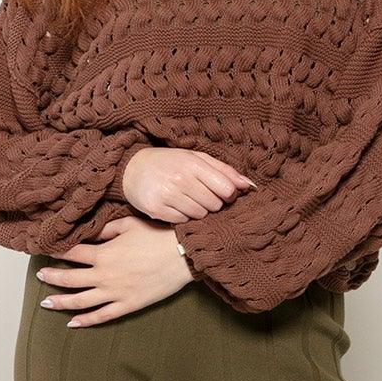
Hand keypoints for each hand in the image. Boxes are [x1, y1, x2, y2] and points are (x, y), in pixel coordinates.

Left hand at [35, 212, 197, 326]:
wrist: (182, 255)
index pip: (71, 253)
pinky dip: (85, 321)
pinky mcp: (128, 305)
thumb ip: (105, 229)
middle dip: (51, 278)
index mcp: (103, 254)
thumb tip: (89, 231)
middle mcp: (104, 275)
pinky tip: (72, 323)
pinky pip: (102, 316)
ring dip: (61, 302)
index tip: (43, 251)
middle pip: (69, 279)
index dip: (55, 252)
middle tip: (39, 278)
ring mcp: (115, 293)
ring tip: (46, 304)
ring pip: (80, 301)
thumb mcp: (128, 225)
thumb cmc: (157, 236)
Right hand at [121, 145, 255, 219]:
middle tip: (200, 195)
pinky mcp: (156, 210)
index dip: (228, 194)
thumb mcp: (196, 159)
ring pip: (200, 215)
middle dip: (212, 203)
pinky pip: (183, 221)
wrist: (132, 168)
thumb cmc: (170, 163)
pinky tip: (176, 206)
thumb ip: (224, 170)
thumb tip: (249, 185)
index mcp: (193, 163)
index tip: (221, 192)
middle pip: (214, 205)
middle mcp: (180, 179)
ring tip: (187, 199)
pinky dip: (183, 216)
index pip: (226, 189)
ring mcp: (167, 195)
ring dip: (198, 210)